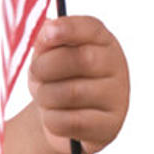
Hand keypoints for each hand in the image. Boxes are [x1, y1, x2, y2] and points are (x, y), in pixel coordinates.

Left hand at [28, 16, 129, 153]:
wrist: (59, 119)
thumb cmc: (53, 81)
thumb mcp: (44, 57)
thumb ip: (45, 42)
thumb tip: (48, 27)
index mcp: (101, 41)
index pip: (90, 28)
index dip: (68, 28)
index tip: (48, 32)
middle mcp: (116, 65)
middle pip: (81, 59)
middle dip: (46, 67)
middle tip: (36, 74)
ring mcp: (118, 97)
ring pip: (71, 93)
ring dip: (45, 96)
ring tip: (45, 97)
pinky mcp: (110, 125)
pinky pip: (71, 122)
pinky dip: (51, 120)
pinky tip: (54, 117)